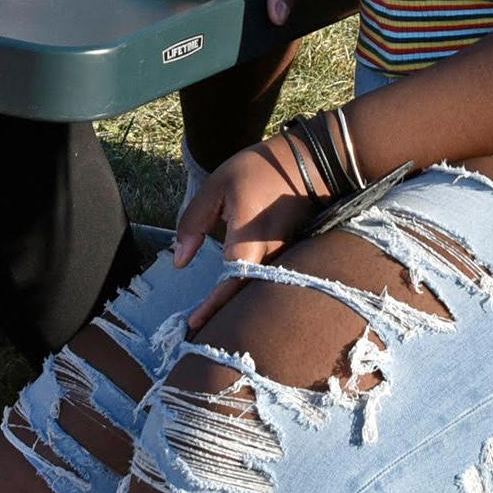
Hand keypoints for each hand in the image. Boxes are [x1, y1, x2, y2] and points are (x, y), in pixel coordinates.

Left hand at [171, 140, 317, 329]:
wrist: (312, 161)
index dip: (211, 307)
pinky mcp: (291, 254)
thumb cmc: (260, 170)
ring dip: (238, 306)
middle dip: (223, 317)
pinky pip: (269, 280)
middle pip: (246, 297)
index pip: (229, 284)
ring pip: (259, 291)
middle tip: (200, 331)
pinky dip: (251, 291)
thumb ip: (194, 222)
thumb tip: (180, 261)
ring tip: (214, 320)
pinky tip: (237, 297)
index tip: (193, 324)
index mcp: (249, 241)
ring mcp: (285, 257)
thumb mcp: (217, 187)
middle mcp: (271, 256)